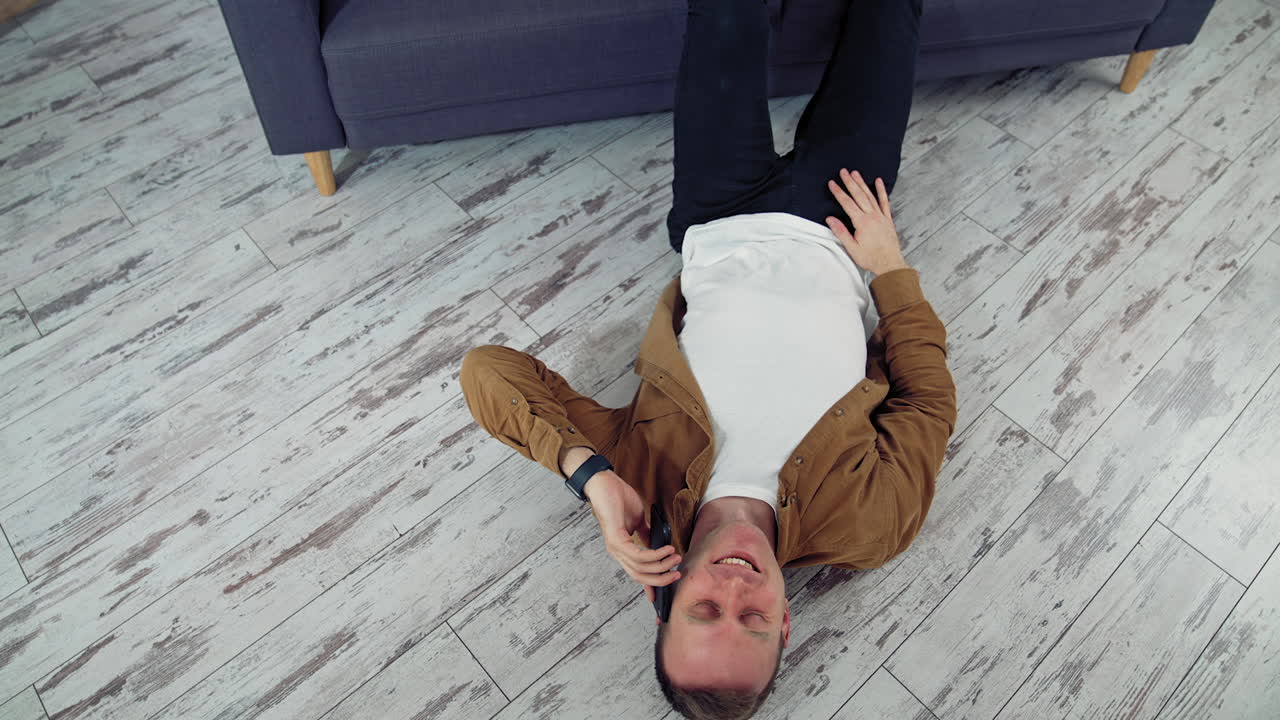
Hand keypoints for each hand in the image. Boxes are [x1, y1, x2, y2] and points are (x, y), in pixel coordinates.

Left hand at [560, 447, 680, 593]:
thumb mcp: (637, 519)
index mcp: (622, 549)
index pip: (636, 573)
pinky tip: (666, 548)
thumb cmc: (618, 498)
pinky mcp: (616, 540)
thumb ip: (645, 534)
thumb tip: (657, 544)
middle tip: (677, 574)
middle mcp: (617, 552)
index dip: (648, 586)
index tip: (658, 599)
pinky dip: (655, 554)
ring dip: (662, 566)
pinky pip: (639, 555)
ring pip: (641, 568)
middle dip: (660, 579)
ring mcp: (615, 547)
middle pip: (639, 576)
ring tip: (676, 558)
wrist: (604, 484)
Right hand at [824, 169, 910, 276]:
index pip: (847, 203)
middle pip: (859, 195)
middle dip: (850, 182)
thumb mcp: (852, 248)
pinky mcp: (887, 219)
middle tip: (843, 171)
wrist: (889, 263)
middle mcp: (872, 216)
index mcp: (862, 222)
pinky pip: (884, 202)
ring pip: (870, 196)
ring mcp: (881, 216)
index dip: (839, 192)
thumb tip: (831, 219)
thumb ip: (841, 232)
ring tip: (856, 173)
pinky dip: (881, 191)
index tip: (832, 183)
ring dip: (862, 183)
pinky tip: (879, 182)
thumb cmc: (871, 258)